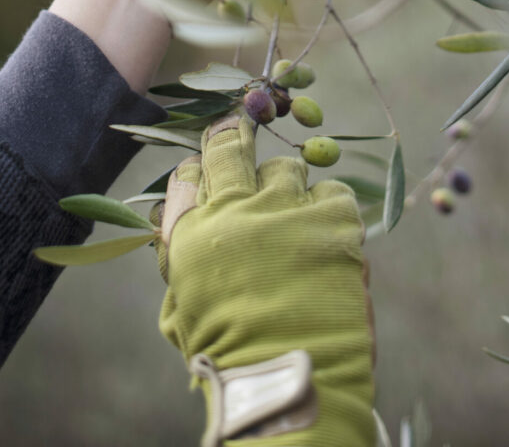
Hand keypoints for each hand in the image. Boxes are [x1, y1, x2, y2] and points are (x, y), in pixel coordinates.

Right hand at [155, 117, 375, 446]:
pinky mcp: (334, 218)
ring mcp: (287, 209)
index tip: (208, 171)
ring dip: (286, 186)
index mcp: (192, 235)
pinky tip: (327, 234)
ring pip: (285, 166)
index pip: (189, 176)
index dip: (199, 170)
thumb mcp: (183, 312)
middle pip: (230, 148)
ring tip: (294, 217)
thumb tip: (174, 224)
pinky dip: (329, 208)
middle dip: (233, 137)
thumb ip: (179, 262)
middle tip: (241, 128)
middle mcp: (236, 210)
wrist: (291, 380)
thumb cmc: (231, 358)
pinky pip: (332, 189)